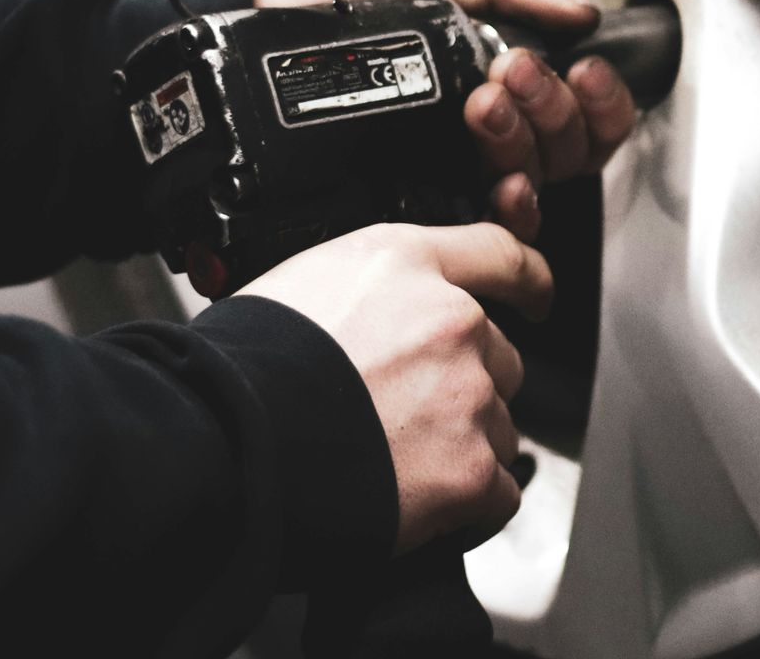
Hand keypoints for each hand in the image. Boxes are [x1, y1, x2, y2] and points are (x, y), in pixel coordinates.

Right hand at [234, 222, 550, 552]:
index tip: (535, 296)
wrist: (224, 447)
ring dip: (465, 446)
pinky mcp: (470, 470)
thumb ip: (364, 291)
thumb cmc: (239, 370)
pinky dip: (469, 505)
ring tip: (395, 463)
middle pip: (499, 356)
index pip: (500, 253)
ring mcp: (466, 396)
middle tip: (403, 415)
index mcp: (404, 263)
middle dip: (465, 385)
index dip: (526, 280)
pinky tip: (421, 506)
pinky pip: (499, 492)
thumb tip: (375, 318)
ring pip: (500, 425)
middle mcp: (450, 320)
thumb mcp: (298, 283)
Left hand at [256, 0, 639, 240]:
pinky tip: (501, 181)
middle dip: (553, 106)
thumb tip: (580, 10)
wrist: (263, 24)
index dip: (601, 95)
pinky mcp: (425, 199)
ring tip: (484, 102)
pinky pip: (496, 224)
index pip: (583, 105)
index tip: (581, 67)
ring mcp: (459, 166)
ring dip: (526, 140)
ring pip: (540, 180)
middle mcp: (488, 126)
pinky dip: (513, 203)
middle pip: (571, 146)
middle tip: (511, 69)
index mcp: (499, 70)